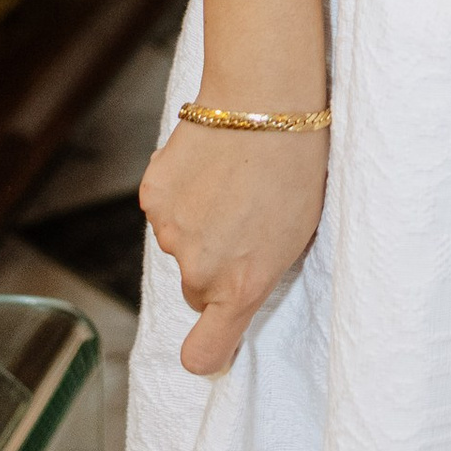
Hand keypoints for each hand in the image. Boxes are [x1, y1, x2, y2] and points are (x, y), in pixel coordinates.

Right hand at [139, 115, 329, 373]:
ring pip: (180, 244)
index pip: (203, 353)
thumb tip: (237, 291)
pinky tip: (207, 162)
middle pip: (196, 289)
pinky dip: (180, 192)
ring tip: (231, 180)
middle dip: (214, 267)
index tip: (215, 348)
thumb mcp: (298, 232)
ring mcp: (170, 233)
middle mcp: (200, 269)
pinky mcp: (152, 197)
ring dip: (198, 224)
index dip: (208, 353)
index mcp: (242, 286)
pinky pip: (164, 208)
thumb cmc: (297, 162)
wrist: (265, 97)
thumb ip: (260, 272)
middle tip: (243, 223)